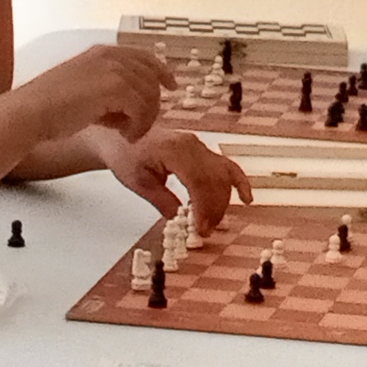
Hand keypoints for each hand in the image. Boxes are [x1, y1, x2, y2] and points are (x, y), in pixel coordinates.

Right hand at [0, 44, 172, 148]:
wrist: (31, 112)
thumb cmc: (50, 109)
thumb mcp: (84, 91)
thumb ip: (108, 92)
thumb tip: (130, 108)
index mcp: (102, 52)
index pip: (144, 56)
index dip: (161, 71)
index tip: (171, 86)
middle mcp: (110, 55)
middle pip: (151, 77)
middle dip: (152, 104)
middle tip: (139, 126)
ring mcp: (113, 69)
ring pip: (149, 94)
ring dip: (143, 119)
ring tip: (126, 133)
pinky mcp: (115, 86)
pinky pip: (142, 108)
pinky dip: (138, 126)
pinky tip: (124, 135)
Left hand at [89, 126, 251, 230]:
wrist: (121, 135)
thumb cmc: (126, 155)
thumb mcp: (139, 182)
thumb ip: (162, 200)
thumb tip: (181, 220)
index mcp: (175, 150)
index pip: (199, 181)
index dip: (204, 207)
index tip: (201, 228)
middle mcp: (192, 145)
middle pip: (215, 180)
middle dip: (214, 209)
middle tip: (205, 231)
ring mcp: (199, 146)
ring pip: (223, 176)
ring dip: (222, 202)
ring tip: (212, 223)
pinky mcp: (202, 151)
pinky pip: (226, 166)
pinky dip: (238, 182)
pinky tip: (246, 199)